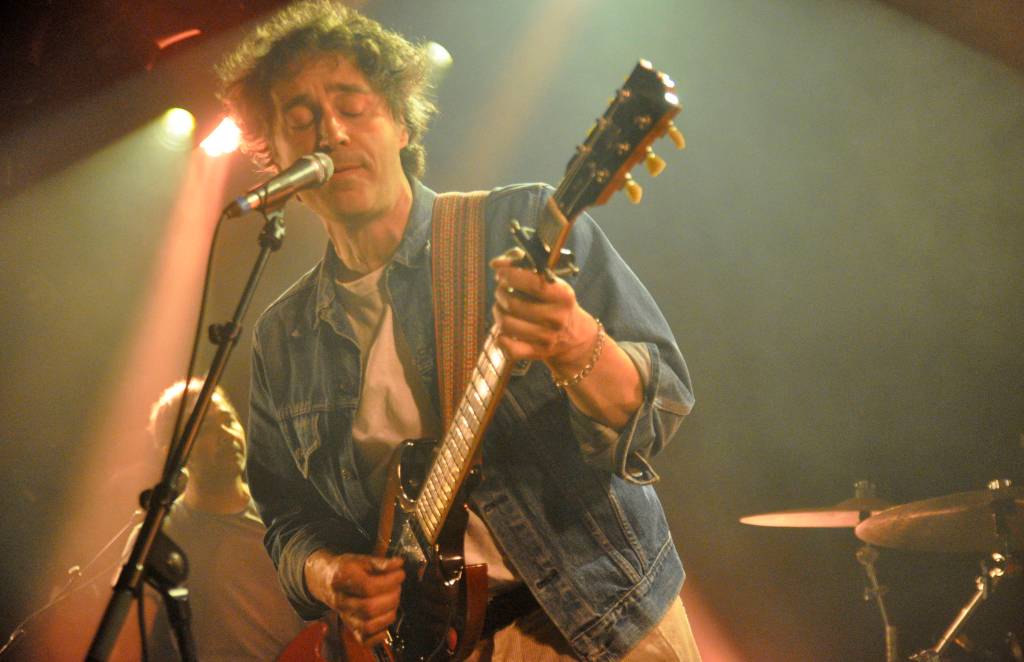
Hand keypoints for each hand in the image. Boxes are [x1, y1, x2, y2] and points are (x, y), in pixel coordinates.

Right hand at [304, 551, 404, 646]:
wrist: (325, 581)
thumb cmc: (346, 569)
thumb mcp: (360, 559)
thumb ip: (379, 562)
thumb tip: (398, 564)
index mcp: (341, 579)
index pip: (368, 587)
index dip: (389, 582)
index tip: (400, 574)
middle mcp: (340, 601)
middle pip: (368, 608)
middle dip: (391, 598)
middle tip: (397, 587)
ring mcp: (345, 617)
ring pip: (367, 626)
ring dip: (388, 615)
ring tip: (393, 601)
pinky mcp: (350, 629)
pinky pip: (365, 640)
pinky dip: (380, 635)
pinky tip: (386, 617)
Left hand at [490, 248, 598, 377]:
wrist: (574, 336)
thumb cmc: (554, 301)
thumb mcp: (549, 280)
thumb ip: (523, 264)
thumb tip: (496, 264)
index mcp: (563, 296)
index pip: (534, 284)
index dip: (512, 276)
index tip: (501, 273)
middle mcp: (557, 318)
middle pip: (513, 304)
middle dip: (500, 293)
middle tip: (501, 290)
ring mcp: (547, 338)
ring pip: (506, 324)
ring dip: (498, 311)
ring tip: (502, 307)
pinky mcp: (537, 353)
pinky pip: (509, 348)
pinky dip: (501, 338)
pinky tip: (505, 330)